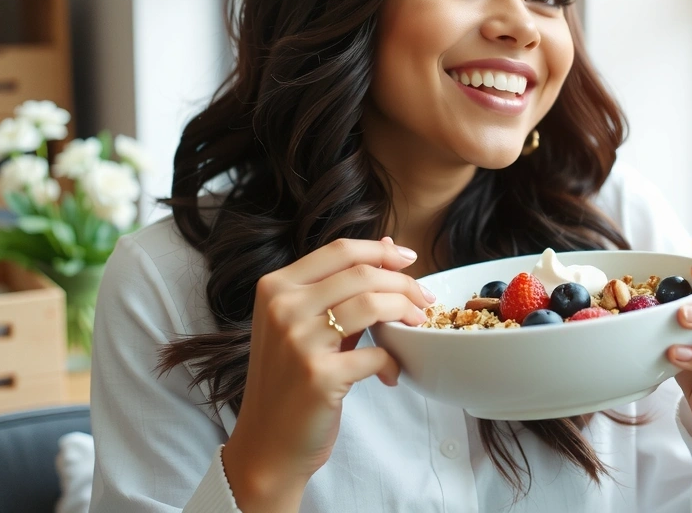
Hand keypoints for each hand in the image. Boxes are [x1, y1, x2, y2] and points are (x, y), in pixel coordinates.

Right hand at [221, 237, 433, 511]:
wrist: (267, 445)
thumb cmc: (289, 381)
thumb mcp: (303, 325)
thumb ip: (342, 286)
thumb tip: (389, 246)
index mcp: (275, 287)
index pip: (340, 250)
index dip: (382, 251)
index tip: (409, 259)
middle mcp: (283, 308)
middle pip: (362, 274)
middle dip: (404, 284)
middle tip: (423, 301)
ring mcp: (298, 341)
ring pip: (372, 304)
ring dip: (406, 313)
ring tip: (415, 326)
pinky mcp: (319, 375)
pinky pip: (376, 353)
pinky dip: (392, 362)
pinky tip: (390, 373)